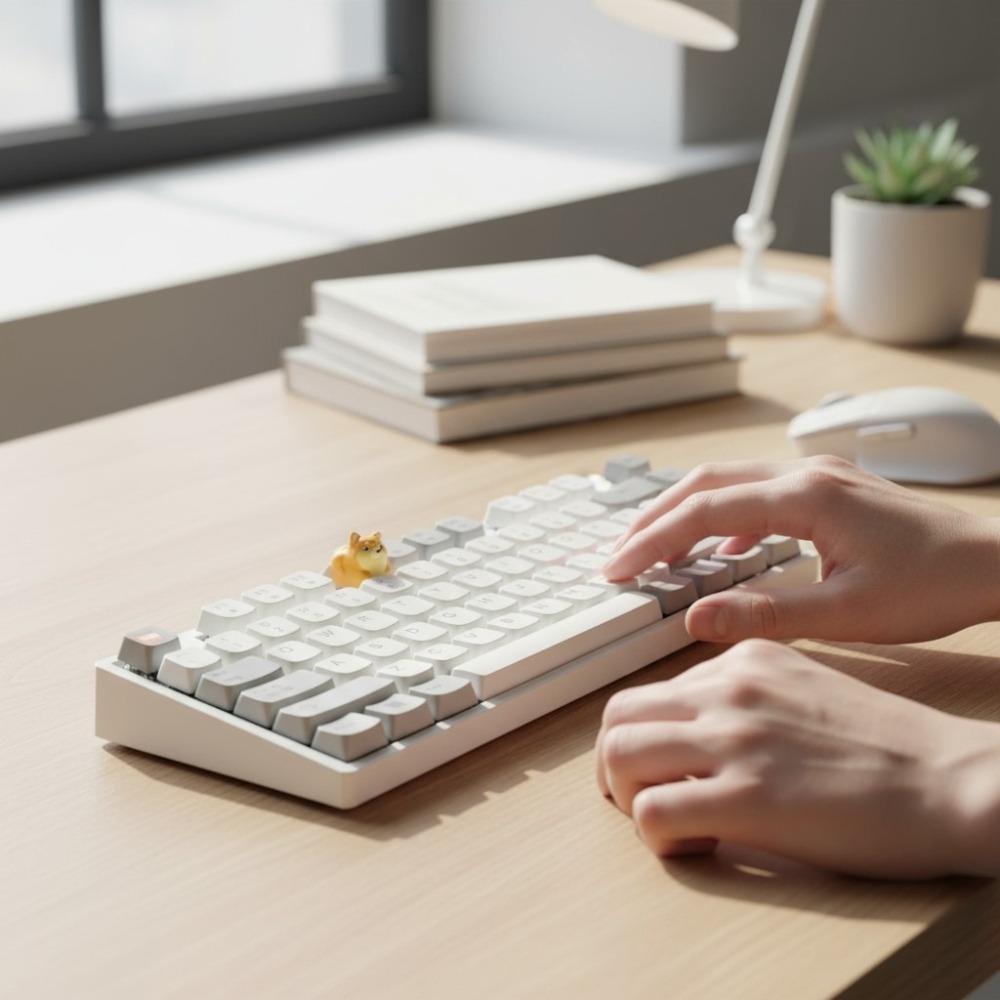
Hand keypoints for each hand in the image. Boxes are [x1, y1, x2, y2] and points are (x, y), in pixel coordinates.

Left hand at [595, 640, 999, 877]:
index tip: (657, 768)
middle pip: (617, 716)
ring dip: (625, 797)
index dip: (641, 737)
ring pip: (619, 756)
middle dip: (613, 763)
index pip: (650, 692)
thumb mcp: (806, 689)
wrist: (952, 781)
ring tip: (662, 820)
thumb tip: (696, 734)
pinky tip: (696, 845)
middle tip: (637, 796)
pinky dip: (657, 836)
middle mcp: (729, 689)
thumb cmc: (889, 747)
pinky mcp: (747, 798)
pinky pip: (653, 813)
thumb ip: (747, 697)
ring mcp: (735, 740)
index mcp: (744, 659)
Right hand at [602, 456, 999, 643]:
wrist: (995, 562)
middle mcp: (805, 473)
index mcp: (805, 497)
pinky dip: (722, 517)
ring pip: (727, 481)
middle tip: (618, 557)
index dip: (653, 541)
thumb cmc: (934, 585)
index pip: (704, 510)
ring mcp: (817, 476)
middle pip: (705, 483)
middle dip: (654, 520)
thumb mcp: (847, 614)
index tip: (618, 568)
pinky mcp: (827, 488)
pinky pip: (756, 492)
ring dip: (683, 513)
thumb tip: (696, 618)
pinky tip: (720, 548)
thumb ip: (765, 614)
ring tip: (653, 550)